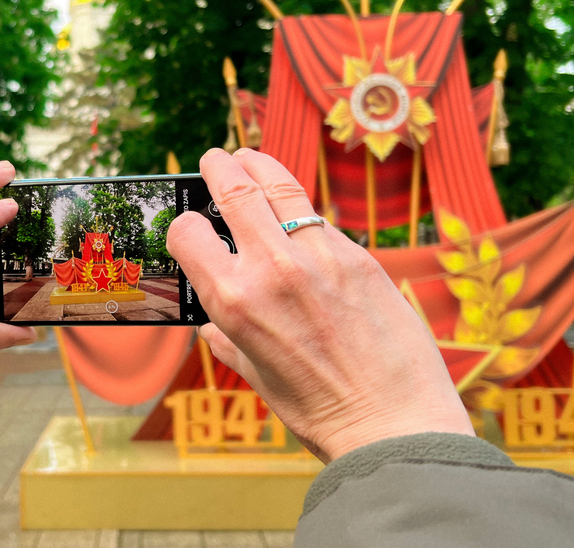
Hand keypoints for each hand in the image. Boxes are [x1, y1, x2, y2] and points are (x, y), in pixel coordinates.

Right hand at [167, 148, 473, 462]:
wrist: (395, 420)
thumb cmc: (320, 409)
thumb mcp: (257, 376)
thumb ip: (228, 342)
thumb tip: (211, 327)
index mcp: (234, 301)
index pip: (189, 233)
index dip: (183, 226)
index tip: (190, 225)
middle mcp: (272, 268)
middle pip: (235, 189)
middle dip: (219, 166)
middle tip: (215, 158)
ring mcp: (319, 254)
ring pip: (281, 187)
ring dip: (259, 165)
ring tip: (250, 157)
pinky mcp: (358, 254)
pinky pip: (319, 221)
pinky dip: (300, 212)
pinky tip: (297, 217)